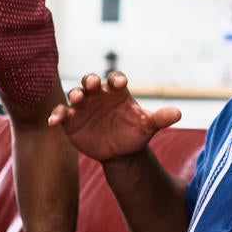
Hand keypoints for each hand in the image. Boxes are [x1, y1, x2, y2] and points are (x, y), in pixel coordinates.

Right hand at [47, 72, 179, 164]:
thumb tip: (178, 113)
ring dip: (74, 95)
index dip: (116, 79)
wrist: (120, 152)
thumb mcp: (147, 126)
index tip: (120, 83)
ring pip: (74, 95)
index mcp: (116, 92)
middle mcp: (98, 95)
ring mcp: (82, 107)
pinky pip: (61, 114)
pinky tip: (53, 122)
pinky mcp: (70, 120)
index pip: (115, 80)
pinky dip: (56, 116)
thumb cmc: (134, 133)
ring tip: (77, 99)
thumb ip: (159, 118)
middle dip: (91, 81)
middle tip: (93, 84)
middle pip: (91, 82)